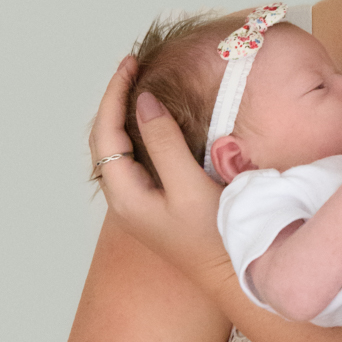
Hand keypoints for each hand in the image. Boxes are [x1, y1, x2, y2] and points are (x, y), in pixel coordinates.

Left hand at [89, 56, 229, 283]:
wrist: (236, 276)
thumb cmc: (214, 238)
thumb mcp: (189, 186)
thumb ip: (165, 143)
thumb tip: (145, 101)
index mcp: (125, 196)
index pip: (105, 134)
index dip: (115, 95)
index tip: (131, 65)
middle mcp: (126, 200)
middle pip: (106, 140)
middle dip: (116, 100)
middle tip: (133, 67)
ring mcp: (141, 203)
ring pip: (120, 149)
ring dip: (126, 114)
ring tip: (140, 84)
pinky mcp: (158, 203)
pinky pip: (138, 158)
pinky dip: (142, 131)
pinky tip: (157, 119)